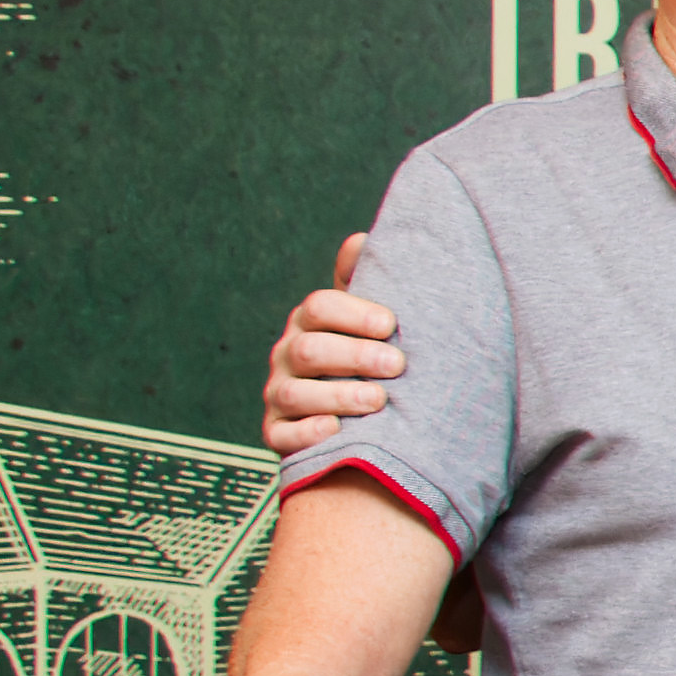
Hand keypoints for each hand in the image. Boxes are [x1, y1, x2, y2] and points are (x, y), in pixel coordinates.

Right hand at [262, 235, 402, 456]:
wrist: (362, 414)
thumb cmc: (373, 355)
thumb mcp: (372, 318)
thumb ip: (368, 281)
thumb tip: (361, 240)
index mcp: (312, 322)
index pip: (320, 307)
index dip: (353, 313)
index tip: (391, 324)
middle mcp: (289, 355)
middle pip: (310, 350)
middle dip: (355, 356)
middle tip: (397, 365)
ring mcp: (280, 395)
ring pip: (293, 393)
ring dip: (338, 396)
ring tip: (379, 400)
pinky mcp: (278, 433)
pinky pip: (281, 435)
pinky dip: (306, 433)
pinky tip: (336, 430)